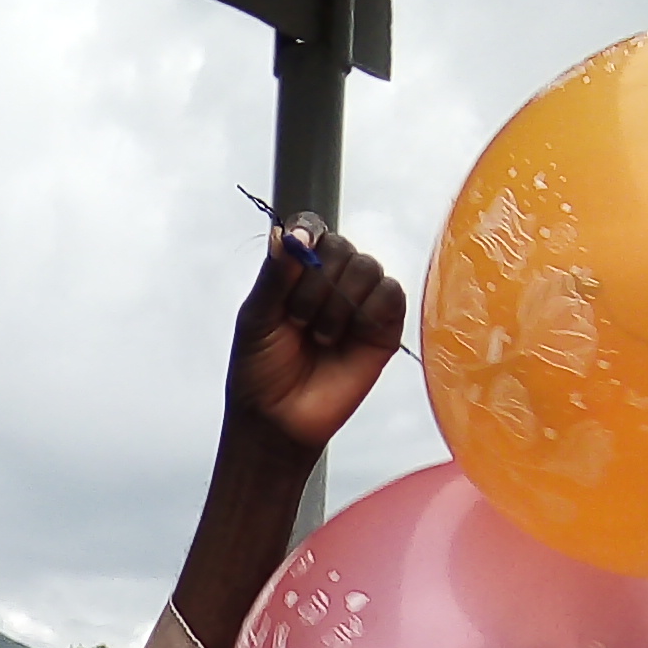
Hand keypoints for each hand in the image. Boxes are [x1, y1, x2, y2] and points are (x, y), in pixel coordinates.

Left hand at [223, 217, 405, 463]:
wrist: (278, 419)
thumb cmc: (260, 370)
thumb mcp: (256, 318)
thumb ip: (275, 274)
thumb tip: (291, 233)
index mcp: (297, 272)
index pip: (313, 229)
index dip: (308, 235)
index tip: (299, 252)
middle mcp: (331, 280)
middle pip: (341, 246)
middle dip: (315, 284)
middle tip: (298, 320)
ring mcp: (360, 301)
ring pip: (367, 267)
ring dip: (337, 304)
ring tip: (320, 338)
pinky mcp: (385, 326)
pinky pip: (391, 294)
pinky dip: (368, 311)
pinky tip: (347, 337)